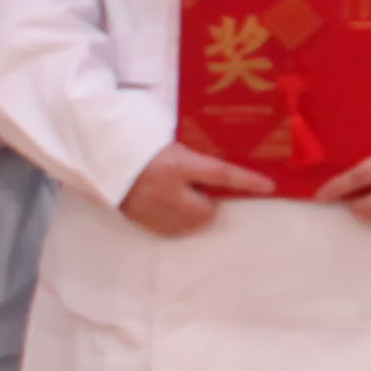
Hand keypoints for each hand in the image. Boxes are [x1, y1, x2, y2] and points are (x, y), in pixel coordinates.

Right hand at [119, 147, 275, 237]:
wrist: (101, 158)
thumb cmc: (138, 143)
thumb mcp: (168, 140)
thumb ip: (191, 153)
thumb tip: (217, 160)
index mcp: (177, 164)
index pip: (221, 174)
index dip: (247, 181)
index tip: (269, 186)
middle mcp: (169, 191)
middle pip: (207, 211)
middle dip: (210, 202)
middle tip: (200, 189)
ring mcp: (155, 209)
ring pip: (191, 224)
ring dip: (194, 213)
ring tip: (182, 196)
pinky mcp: (143, 221)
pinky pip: (171, 230)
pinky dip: (177, 221)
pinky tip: (168, 207)